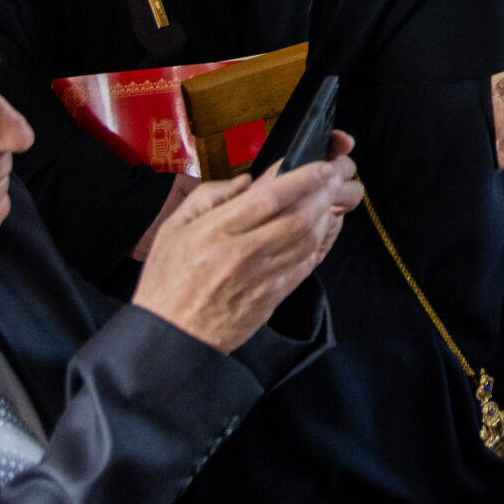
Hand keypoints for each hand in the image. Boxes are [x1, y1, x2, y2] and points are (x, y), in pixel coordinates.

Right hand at [132, 136, 360, 351]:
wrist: (171, 337)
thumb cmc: (167, 280)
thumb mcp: (172, 229)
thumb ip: (208, 197)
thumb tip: (247, 181)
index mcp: (216, 232)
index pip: (270, 198)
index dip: (303, 178)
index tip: (322, 166)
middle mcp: (243, 253)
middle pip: (298, 218)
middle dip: (324, 193)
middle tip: (337, 176)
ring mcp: (260, 278)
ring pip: (307, 241)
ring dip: (325, 217)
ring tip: (331, 199)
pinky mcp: (271, 299)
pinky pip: (304, 267)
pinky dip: (317, 246)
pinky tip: (319, 232)